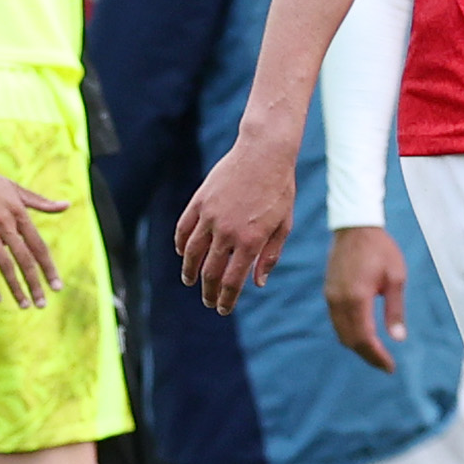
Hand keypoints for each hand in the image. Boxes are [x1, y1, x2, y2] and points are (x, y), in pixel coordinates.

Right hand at [0, 157, 66, 306]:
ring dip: (16, 287)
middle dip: (36, 283)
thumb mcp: (16, 188)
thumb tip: (67, 206)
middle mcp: (6, 224)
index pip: (39, 246)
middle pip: (25, 259)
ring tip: (25, 304)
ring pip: (5, 265)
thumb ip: (40, 202)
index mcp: (20, 214)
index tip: (57, 285)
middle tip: (43, 303)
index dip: (49, 267)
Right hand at [174, 128, 298, 312]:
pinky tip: (183, 255)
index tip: (223, 309)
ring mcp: (210, 216)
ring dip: (190, 272)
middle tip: (208, 302)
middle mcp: (228, 232)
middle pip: (210, 272)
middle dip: (208, 292)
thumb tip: (258, 283)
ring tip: (191, 281)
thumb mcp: (283, 224)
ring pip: (192, 253)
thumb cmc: (279, 190)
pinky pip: (183, 230)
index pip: (232, 281)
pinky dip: (180, 245)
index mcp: (251, 241)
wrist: (264, 153)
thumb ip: (269, 255)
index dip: (226, 299)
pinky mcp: (199, 202)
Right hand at [324, 225, 407, 371]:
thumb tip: (398, 338)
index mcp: (356, 298)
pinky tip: (364, 336)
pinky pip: (336, 322)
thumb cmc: (381, 250)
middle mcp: (338, 301)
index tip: (390, 367)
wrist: (355, 227)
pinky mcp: (328, 293)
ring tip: (377, 354)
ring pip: (341, 332)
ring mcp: (330, 297)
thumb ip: (395, 310)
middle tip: (385, 365)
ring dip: (357, 346)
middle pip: (350, 340)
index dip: (376, 356)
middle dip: (367, 355)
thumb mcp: (396, 278)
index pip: (364, 337)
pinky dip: (349, 334)